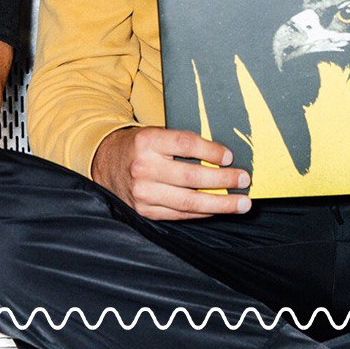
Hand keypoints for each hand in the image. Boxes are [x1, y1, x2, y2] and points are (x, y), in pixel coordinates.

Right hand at [91, 125, 251, 220]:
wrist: (106, 164)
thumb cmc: (139, 147)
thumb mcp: (154, 135)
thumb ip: (181, 144)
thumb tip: (221, 156)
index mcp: (147, 141)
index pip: (185, 144)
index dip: (210, 151)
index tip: (229, 156)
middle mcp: (143, 167)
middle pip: (191, 176)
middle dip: (223, 180)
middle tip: (244, 179)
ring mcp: (144, 193)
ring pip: (189, 201)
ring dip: (220, 203)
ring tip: (242, 203)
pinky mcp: (146, 211)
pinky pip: (180, 214)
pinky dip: (203, 212)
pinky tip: (218, 209)